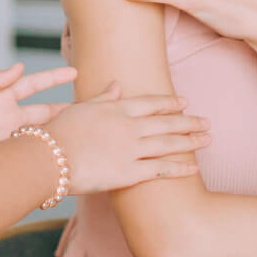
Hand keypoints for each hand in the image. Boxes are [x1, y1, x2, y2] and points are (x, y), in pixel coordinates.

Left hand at [0, 63, 76, 153]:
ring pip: (43, 133)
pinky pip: (32, 153)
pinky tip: (62, 154)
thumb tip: (18, 67)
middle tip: (93, 105)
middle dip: (68, 106)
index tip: (75, 72)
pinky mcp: (7, 157)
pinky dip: (47, 152)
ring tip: (84, 129)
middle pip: (46, 110)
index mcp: (0, 99)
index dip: (54, 78)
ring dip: (62, 130)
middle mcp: (8, 118)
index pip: (33, 85)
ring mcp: (10, 139)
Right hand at [43, 82, 208, 193]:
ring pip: (169, 143)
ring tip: (208, 139)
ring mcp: (132, 149)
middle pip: (166, 122)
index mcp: (117, 108)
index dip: (170, 103)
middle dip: (189, 122)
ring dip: (191, 141)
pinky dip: (180, 167)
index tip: (185, 103)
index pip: (151, 103)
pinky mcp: (130, 172)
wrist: (49, 158)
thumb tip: (118, 84)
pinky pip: (161, 169)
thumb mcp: (81, 108)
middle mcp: (129, 126)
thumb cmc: (58, 132)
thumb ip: (103, 97)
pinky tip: (194, 167)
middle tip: (207, 122)